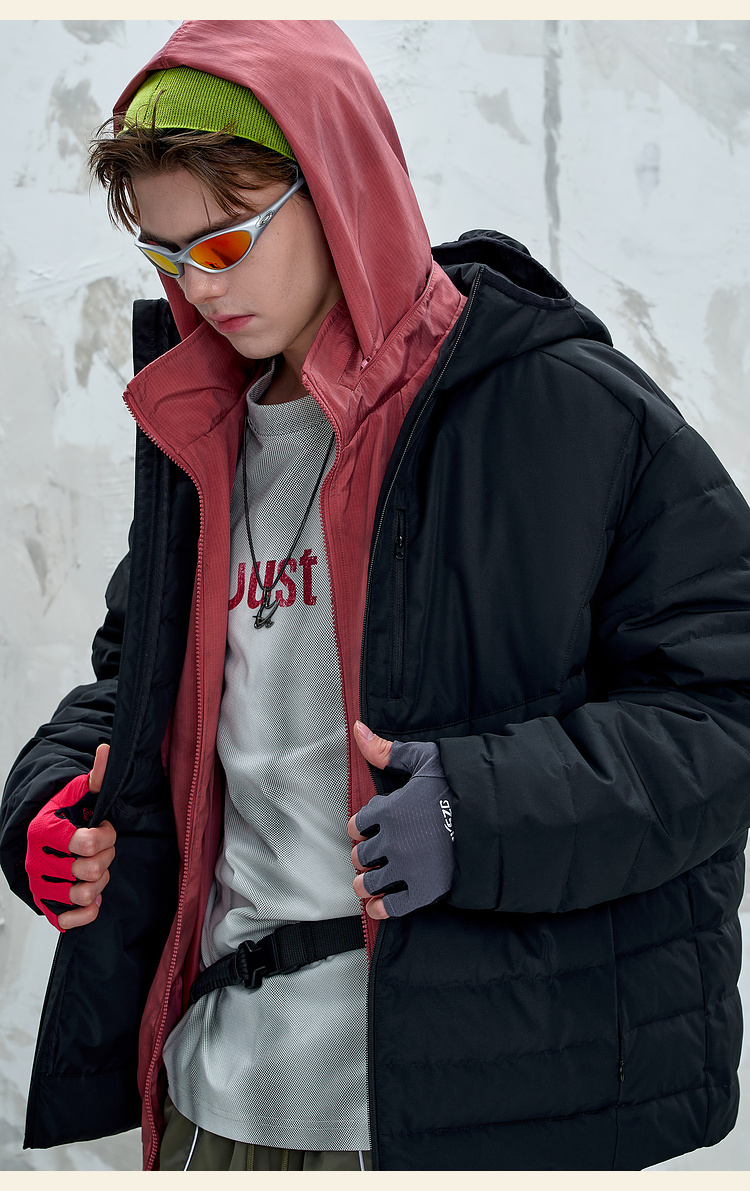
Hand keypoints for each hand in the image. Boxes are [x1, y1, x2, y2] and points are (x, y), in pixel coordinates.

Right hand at [26, 744, 116, 931]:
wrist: (43, 837)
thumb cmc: (66, 815)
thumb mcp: (81, 793)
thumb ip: (97, 776)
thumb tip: (106, 751)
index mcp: (44, 831)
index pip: (88, 843)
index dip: (107, 836)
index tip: (104, 828)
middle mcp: (38, 860)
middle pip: (91, 870)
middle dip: (106, 858)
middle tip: (101, 850)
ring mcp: (40, 885)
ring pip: (84, 895)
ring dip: (98, 883)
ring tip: (95, 869)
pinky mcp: (46, 906)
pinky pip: (70, 921)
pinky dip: (86, 911)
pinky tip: (92, 897)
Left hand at [348, 721, 454, 919]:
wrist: (497, 817)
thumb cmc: (462, 785)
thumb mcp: (425, 759)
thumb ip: (389, 751)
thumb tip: (358, 731)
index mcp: (389, 809)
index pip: (359, 823)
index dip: (361, 826)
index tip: (366, 828)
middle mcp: (392, 840)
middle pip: (362, 854)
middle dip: (363, 854)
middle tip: (368, 855)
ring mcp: (407, 868)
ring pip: (371, 881)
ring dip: (365, 882)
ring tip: (367, 881)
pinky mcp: (423, 890)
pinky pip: (392, 907)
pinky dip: (380, 908)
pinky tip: (377, 905)